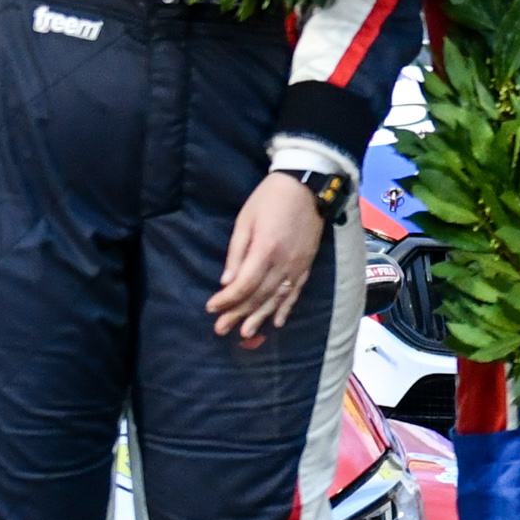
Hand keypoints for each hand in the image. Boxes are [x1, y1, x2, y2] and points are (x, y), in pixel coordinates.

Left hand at [211, 173, 325, 340]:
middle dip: (239, 314)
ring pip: (277, 298)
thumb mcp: (245, 220)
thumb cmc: (270, 198)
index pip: (243, 285)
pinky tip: (277, 322)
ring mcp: (298, 266)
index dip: (227, 300)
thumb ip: (237, 252)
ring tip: (246, 334)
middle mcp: (283, 263)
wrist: (307, 186)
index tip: (211, 308)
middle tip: (221, 329)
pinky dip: (286, 308)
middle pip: (259, 296)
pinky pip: (296, 292)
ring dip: (261, 317)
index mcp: (265, 250)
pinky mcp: (307, 265)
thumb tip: (227, 282)